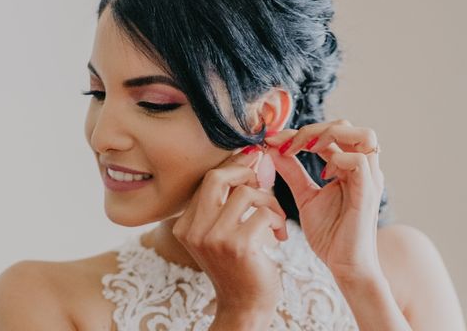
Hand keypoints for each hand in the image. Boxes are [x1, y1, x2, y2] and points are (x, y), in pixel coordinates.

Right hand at [171, 150, 287, 313]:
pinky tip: (280, 235)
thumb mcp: (220, 234)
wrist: (244, 308)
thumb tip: (247, 157)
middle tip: (261, 182)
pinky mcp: (238, 246)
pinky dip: (277, 220)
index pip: (208, 180)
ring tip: (275, 219)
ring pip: (246, 193)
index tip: (252, 159)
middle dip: (244, 171)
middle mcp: (194, 230)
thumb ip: (225, 202)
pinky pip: (263, 213)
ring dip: (269, 201)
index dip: (233, 167)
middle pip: (217, 177)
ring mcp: (214, 238)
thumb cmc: (238, 267)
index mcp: (186, 225)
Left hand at [263, 120, 384, 281]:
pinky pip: (359, 162)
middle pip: (348, 126)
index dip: (300, 132)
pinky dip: (338, 160)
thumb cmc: (330, 235)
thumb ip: (292, 172)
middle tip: (288, 144)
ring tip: (307, 149)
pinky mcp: (368, 193)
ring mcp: (369, 179)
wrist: (344, 267)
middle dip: (314, 128)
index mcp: (349, 167)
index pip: (330, 132)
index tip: (273, 141)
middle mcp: (363, 168)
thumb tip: (273, 149)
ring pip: (364, 135)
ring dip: (330, 136)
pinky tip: (323, 175)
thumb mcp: (305, 196)